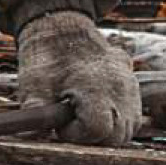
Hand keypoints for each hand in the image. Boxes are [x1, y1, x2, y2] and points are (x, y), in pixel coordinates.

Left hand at [16, 8, 142, 146]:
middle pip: (117, 135)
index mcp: (96, 87)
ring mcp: (130, 83)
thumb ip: (36, 112)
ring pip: (128, 127)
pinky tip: (96, 108)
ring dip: (107, 130)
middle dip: (93, 136)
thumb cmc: (45, 59)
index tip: (61, 124)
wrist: (60, 28)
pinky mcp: (132, 81)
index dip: (76, 134)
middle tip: (71, 122)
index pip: (98, 130)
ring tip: (83, 115)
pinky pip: (133, 113)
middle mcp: (120, 86)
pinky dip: (117, 118)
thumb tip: (35, 132)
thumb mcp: (32, 85)